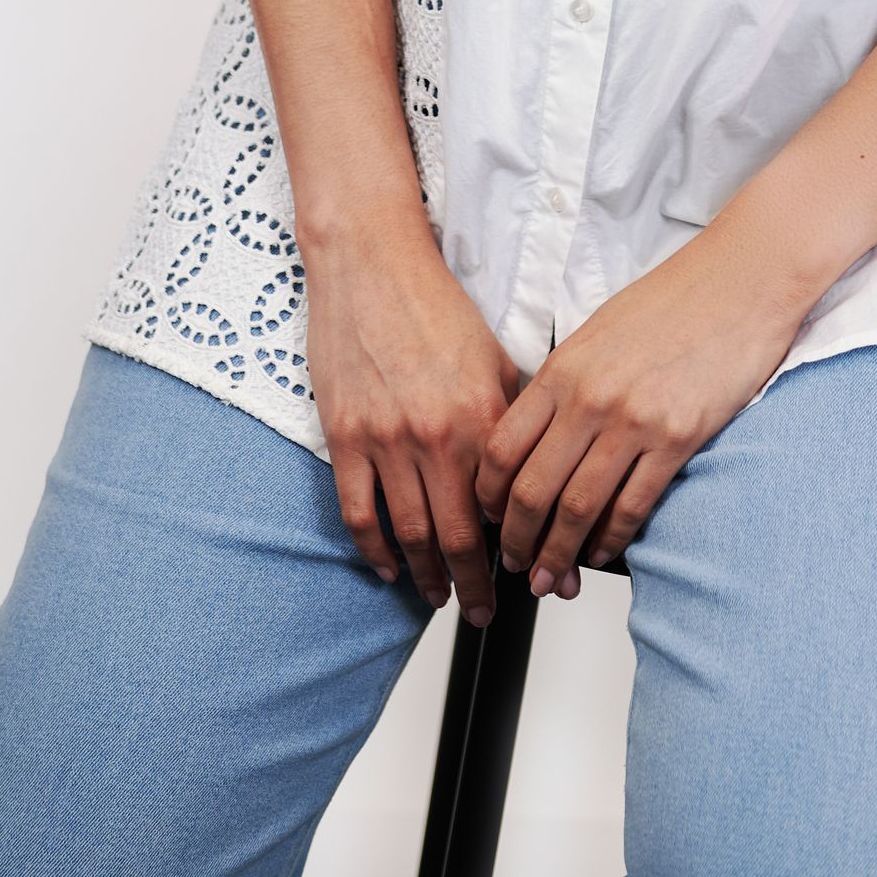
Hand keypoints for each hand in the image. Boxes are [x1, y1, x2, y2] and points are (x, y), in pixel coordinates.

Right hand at [302, 207, 521, 627]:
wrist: (371, 263)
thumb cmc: (434, 304)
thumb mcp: (494, 357)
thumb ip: (511, 417)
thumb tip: (531, 472)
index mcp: (480, 416)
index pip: (503, 507)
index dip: (516, 550)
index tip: (528, 573)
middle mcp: (435, 436)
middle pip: (458, 536)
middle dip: (475, 586)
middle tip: (487, 613)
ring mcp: (385, 439)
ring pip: (409, 534)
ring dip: (427, 578)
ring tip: (440, 600)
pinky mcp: (345, 435)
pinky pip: (358, 512)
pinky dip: (373, 550)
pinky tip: (389, 569)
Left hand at [473, 219, 808, 594]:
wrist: (739, 280)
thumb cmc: (672, 301)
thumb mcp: (598, 332)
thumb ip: (566, 383)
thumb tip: (540, 438)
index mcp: (563, 369)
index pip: (502, 448)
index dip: (487, 496)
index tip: (488, 519)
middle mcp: (590, 398)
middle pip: (531, 490)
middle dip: (517, 540)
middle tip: (516, 564)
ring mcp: (633, 420)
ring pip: (578, 509)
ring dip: (560, 553)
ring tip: (554, 577)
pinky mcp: (678, 437)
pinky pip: (633, 505)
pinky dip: (612, 539)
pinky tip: (603, 552)